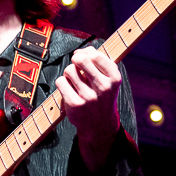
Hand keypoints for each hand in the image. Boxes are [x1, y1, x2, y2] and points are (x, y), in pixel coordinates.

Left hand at [54, 47, 121, 171]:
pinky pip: (61, 82)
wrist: (99, 125)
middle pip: (81, 60)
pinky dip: (62, 83)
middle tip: (76, 65)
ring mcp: (89, 97)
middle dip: (75, 60)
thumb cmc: (102, 97)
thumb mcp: (108, 79)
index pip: (96, 55)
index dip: (86, 53)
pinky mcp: (75, 104)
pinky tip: (69, 90)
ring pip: (69, 70)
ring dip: (69, 73)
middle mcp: (103, 88)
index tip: (84, 58)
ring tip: (74, 81)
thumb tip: (81, 51)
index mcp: (114, 79)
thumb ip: (98, 61)